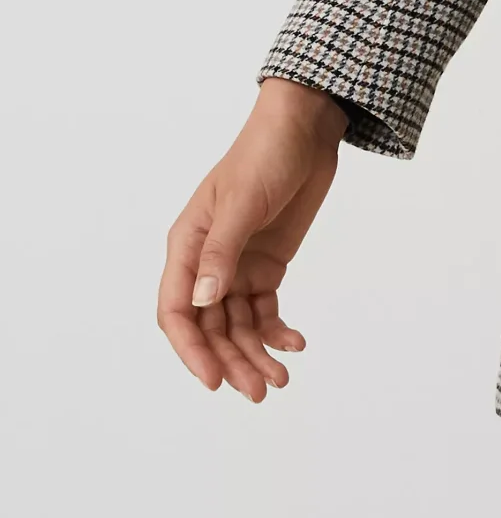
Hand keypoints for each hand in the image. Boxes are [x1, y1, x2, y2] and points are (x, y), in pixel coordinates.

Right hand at [158, 78, 348, 400]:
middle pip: (209, 327)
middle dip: (231, 361)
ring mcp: (237, 264)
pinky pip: (265, 308)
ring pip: (238, 325)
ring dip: (255, 354)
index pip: (176, 310)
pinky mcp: (267, 264)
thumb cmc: (266, 153)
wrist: (307, 127)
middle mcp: (208, 261)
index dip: (190, 349)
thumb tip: (203, 301)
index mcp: (188, 245)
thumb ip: (222, 252)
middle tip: (259, 391)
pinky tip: (296, 343)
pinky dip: (277, 329)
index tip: (214, 378)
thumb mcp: (244, 201)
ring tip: (280, 379)